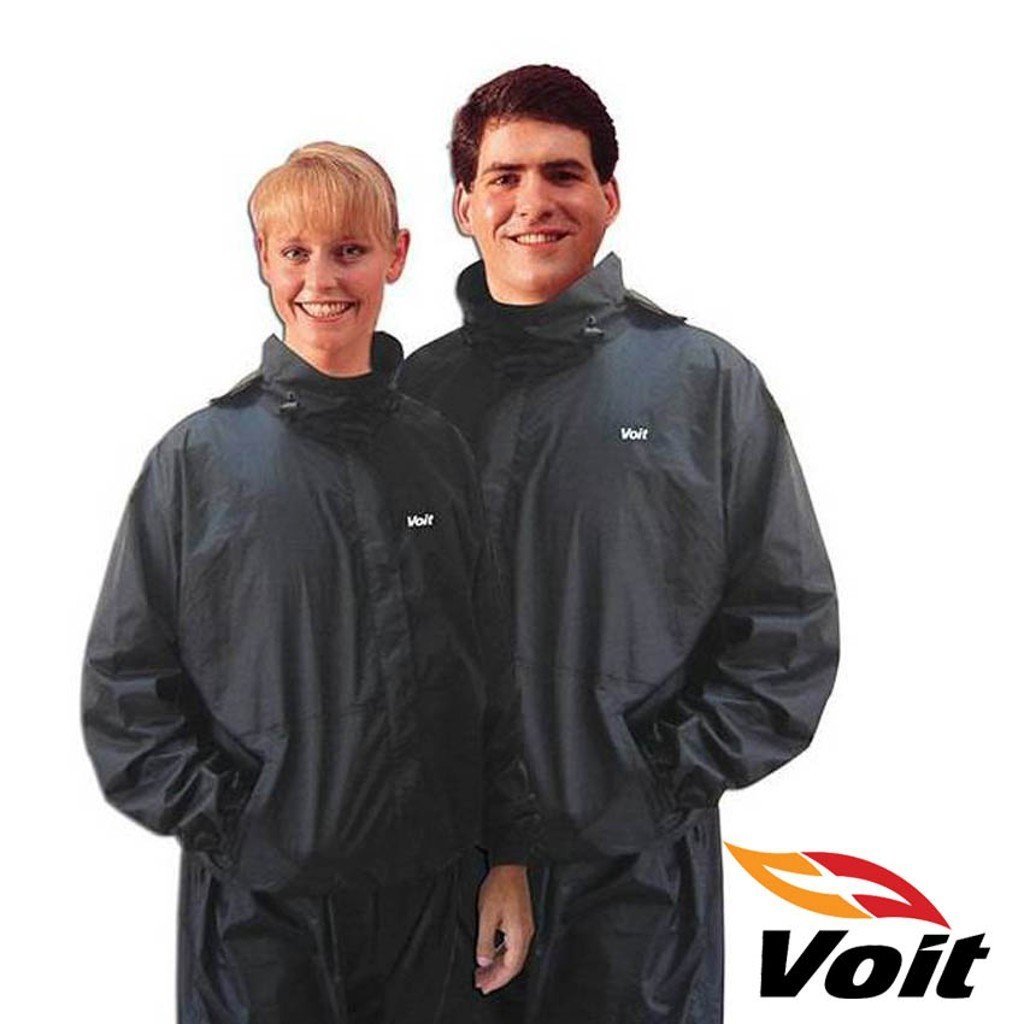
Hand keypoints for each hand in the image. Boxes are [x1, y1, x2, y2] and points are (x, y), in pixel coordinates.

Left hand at [475, 864, 533, 994]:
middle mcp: (526, 933)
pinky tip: (492, 956)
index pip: (510, 967)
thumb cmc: (498, 887)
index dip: (497, 980)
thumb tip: (484, 963)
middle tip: (481, 984)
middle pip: (514, 965)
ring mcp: (525, 927)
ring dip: (499, 967)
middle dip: (497, 977)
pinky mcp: (522, 921)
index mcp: (519, 934)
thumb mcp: (486, 915)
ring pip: (514, 956)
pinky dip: (502, 955)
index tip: (484, 987)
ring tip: (483, 973)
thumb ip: (486, 941)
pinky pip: (514, 946)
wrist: (509, 866)